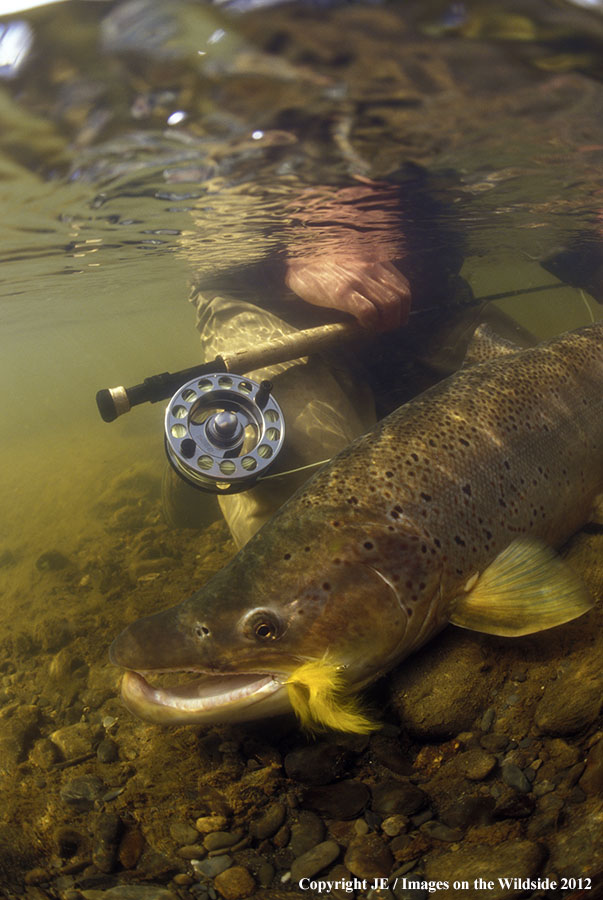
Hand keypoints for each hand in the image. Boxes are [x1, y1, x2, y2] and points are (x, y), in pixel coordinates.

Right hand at [285, 254, 410, 331]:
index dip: (403, 307)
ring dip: (386, 323)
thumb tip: (380, 297)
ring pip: (390, 306)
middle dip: (397, 318)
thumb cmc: (320, 263)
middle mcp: (371, 266)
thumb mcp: (352, 260)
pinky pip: (368, 312)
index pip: (403, 286)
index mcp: (375, 259)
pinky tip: (361, 325)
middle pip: (401, 298)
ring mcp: (358, 278)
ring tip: (374, 328)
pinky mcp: (342, 292)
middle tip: (385, 328)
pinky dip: (370, 323)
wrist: (292, 260)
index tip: (394, 318)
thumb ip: (368, 272)